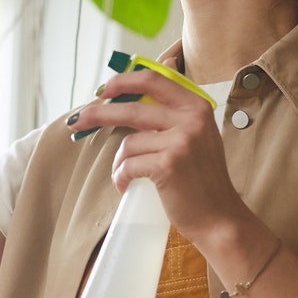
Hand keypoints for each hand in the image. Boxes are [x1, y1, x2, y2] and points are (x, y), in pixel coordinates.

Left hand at [67, 68, 259, 250]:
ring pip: (128, 143)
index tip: (103, 90)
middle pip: (131, 108)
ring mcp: (181, 141)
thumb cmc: (202, 180)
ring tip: (125, 177)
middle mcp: (192, 119)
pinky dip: (121, 178)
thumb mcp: (197, 136)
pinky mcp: (168, 165)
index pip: (153, 79)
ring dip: (119, 162)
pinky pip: (128, 165)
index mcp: (197, 106)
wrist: (219, 218)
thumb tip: (133, 95)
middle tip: (78, 121)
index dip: (123, 81)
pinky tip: (127, 186)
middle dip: (98, 114)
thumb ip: (172, 115)